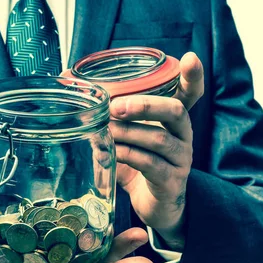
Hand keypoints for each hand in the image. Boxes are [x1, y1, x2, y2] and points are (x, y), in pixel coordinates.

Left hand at [108, 52, 204, 249]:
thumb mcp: (124, 134)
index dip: (193, 76)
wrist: (152, 204)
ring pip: (158, 139)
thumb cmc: (136, 162)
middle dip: (144, 105)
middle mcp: (183, 135)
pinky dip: (128, 155)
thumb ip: (107, 113)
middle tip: (115, 106)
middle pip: (175, 111)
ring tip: (106, 130)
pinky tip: (112, 152)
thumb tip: (69, 83)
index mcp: (173, 119)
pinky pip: (150, 164)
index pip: (190, 92)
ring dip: (128, 132)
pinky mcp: (171, 181)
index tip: (190, 58)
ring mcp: (180, 159)